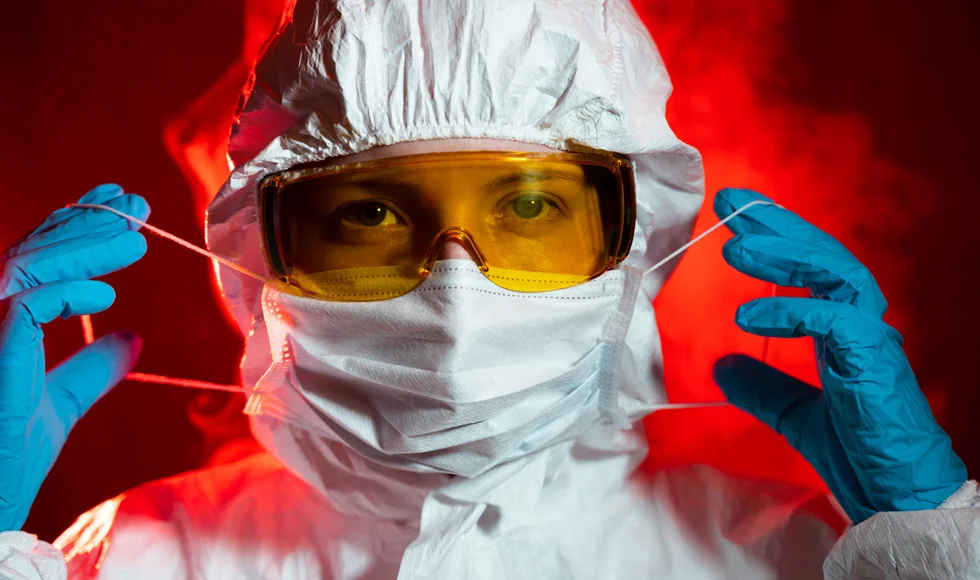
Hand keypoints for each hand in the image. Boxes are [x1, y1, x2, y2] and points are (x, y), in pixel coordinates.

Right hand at [0, 184, 148, 530]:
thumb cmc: (6, 462)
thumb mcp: (58, 404)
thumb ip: (90, 370)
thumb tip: (132, 338)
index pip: (30, 261)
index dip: (73, 229)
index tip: (121, 209)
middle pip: (28, 252)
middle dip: (85, 223)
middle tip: (139, 207)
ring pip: (26, 267)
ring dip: (86, 246)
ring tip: (136, 237)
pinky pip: (24, 306)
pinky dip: (67, 292)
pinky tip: (105, 295)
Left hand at [710, 187, 965, 523]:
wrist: (894, 495)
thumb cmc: (857, 452)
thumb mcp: (792, 412)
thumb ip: (762, 386)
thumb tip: (722, 367)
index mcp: (843, 329)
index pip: (809, 267)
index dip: (774, 236)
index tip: (734, 216)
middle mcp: (860, 323)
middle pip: (822, 254)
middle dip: (775, 225)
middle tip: (730, 203)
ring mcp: (872, 337)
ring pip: (835, 272)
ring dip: (783, 256)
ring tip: (736, 250)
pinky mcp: (874, 358)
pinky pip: (834, 319)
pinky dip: (791, 312)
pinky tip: (749, 317)